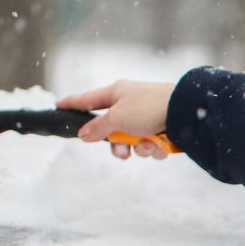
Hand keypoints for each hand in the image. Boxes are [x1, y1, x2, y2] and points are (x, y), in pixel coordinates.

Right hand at [57, 79, 173, 158]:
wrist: (186, 112)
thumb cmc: (149, 107)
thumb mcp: (117, 118)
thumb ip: (98, 127)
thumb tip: (83, 134)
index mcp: (117, 92)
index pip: (88, 99)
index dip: (73, 104)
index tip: (58, 106)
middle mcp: (131, 103)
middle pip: (112, 130)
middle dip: (118, 145)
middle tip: (122, 152)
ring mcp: (147, 117)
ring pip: (133, 141)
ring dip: (139, 148)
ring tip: (148, 145)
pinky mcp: (163, 129)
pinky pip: (151, 145)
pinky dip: (155, 148)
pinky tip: (162, 145)